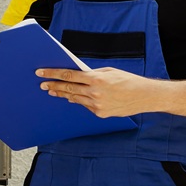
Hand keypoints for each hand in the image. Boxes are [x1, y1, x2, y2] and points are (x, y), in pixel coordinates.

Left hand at [36, 67, 156, 117]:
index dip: (53, 73)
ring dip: (63, 94)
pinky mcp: (100, 113)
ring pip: (74, 98)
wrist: (144, 96)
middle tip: (42, 84)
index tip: (41, 72)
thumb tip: (76, 76)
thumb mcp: (108, 72)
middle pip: (68, 88)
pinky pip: (85, 105)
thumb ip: (91, 74)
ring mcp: (97, 105)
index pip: (68, 75)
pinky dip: (79, 100)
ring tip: (53, 91)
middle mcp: (94, 92)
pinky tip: (73, 97)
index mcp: (96, 79)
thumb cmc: (127, 80)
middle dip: (53, 86)